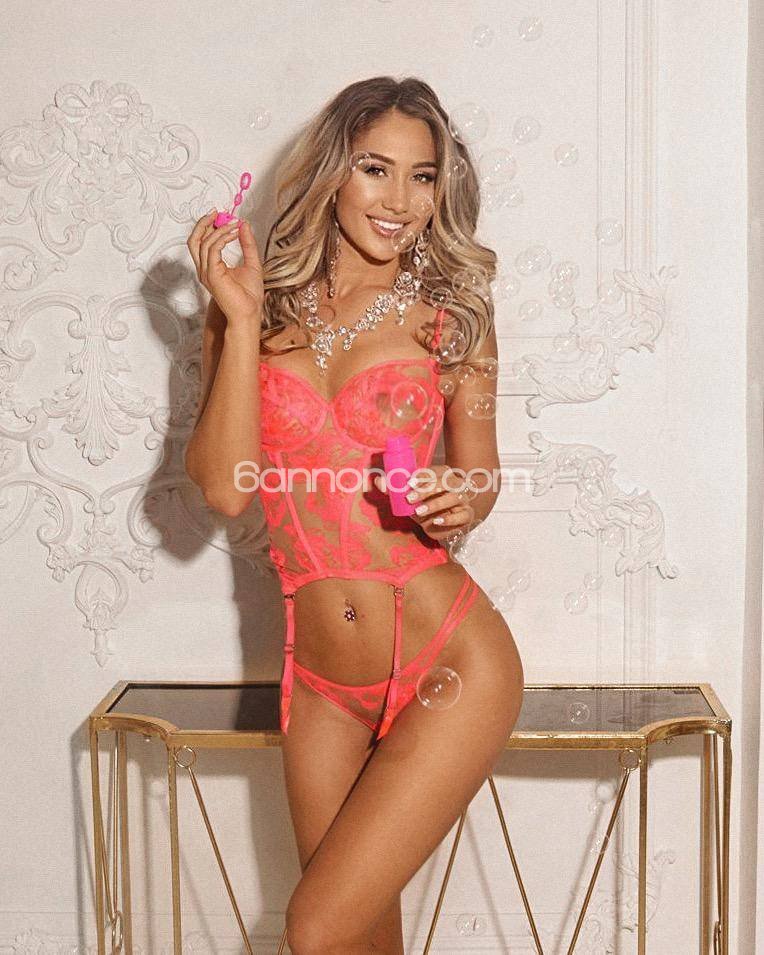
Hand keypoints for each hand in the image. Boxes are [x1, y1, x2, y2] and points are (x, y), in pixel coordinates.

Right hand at [186, 209, 263, 323]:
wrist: (249, 313)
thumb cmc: (249, 296)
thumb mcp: (251, 262)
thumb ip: (247, 244)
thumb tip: (244, 225)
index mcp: (211, 267)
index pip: (202, 241)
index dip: (210, 226)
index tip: (223, 216)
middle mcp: (205, 269)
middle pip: (194, 239)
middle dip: (204, 223)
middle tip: (218, 212)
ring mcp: (206, 272)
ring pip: (203, 242)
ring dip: (219, 229)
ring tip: (234, 224)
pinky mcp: (212, 274)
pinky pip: (212, 249)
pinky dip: (222, 238)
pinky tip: (234, 234)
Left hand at [374, 464, 475, 541]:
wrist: (439, 525)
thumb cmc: (425, 506)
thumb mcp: (409, 498)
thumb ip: (394, 489)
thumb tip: (377, 481)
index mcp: (443, 475)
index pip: (436, 470)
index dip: (423, 475)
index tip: (409, 483)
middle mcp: (456, 485)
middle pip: (446, 482)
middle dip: (427, 489)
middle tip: (410, 498)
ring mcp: (463, 500)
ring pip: (454, 497)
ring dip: (435, 503)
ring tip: (419, 511)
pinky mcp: (467, 515)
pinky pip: (462, 515)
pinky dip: (449, 518)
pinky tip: (436, 521)